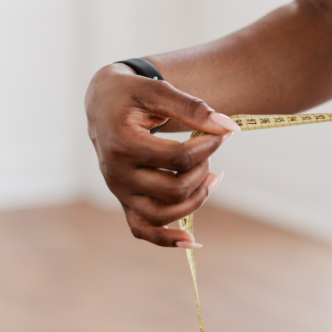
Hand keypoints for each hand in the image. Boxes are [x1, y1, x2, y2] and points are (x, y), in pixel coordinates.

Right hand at [85, 63, 240, 246]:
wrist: (103, 103)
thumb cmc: (133, 94)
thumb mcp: (160, 90)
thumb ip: (193, 108)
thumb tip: (229, 127)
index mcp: (123, 144)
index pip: (179, 158)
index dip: (209, 146)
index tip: (222, 133)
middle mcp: (116, 174)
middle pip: (175, 189)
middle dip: (204, 169)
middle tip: (210, 148)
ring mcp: (119, 191)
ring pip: (164, 214)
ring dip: (197, 198)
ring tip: (213, 175)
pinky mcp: (124, 200)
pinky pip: (142, 230)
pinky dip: (166, 239)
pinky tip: (192, 241)